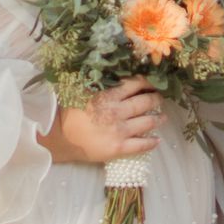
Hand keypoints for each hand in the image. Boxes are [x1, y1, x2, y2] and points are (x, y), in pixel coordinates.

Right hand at [42, 78, 160, 166]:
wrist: (60, 138)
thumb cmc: (70, 113)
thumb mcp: (84, 91)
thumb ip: (100, 83)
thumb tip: (116, 75)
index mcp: (108, 95)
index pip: (135, 84)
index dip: (147, 82)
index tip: (154, 82)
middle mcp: (117, 111)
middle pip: (145, 102)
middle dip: (156, 99)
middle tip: (160, 99)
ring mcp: (119, 130)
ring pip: (147, 122)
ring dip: (158, 119)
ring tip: (163, 118)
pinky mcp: (119, 148)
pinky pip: (141, 145)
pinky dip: (151, 142)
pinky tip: (157, 140)